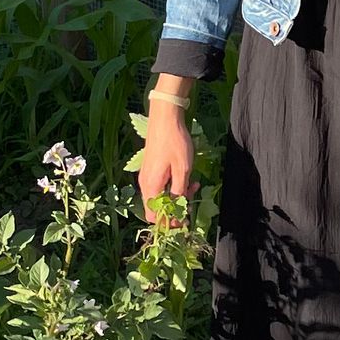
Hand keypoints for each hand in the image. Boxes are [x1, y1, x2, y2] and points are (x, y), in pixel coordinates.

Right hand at [137, 89, 196, 216]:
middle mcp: (145, 183)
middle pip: (157, 207)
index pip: (154, 216)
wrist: (165, 117)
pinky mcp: (152, 168)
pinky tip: (187, 177)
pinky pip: (161, 185)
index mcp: (151, 186)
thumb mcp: (183, 169)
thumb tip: (178, 210)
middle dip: (176, 208)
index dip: (168, 222)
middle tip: (193, 199)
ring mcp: (147, 175)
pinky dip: (174, 185)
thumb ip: (180, 192)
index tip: (184, 220)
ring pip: (161, 195)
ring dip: (177, 195)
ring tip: (194, 185)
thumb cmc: (174, 142)